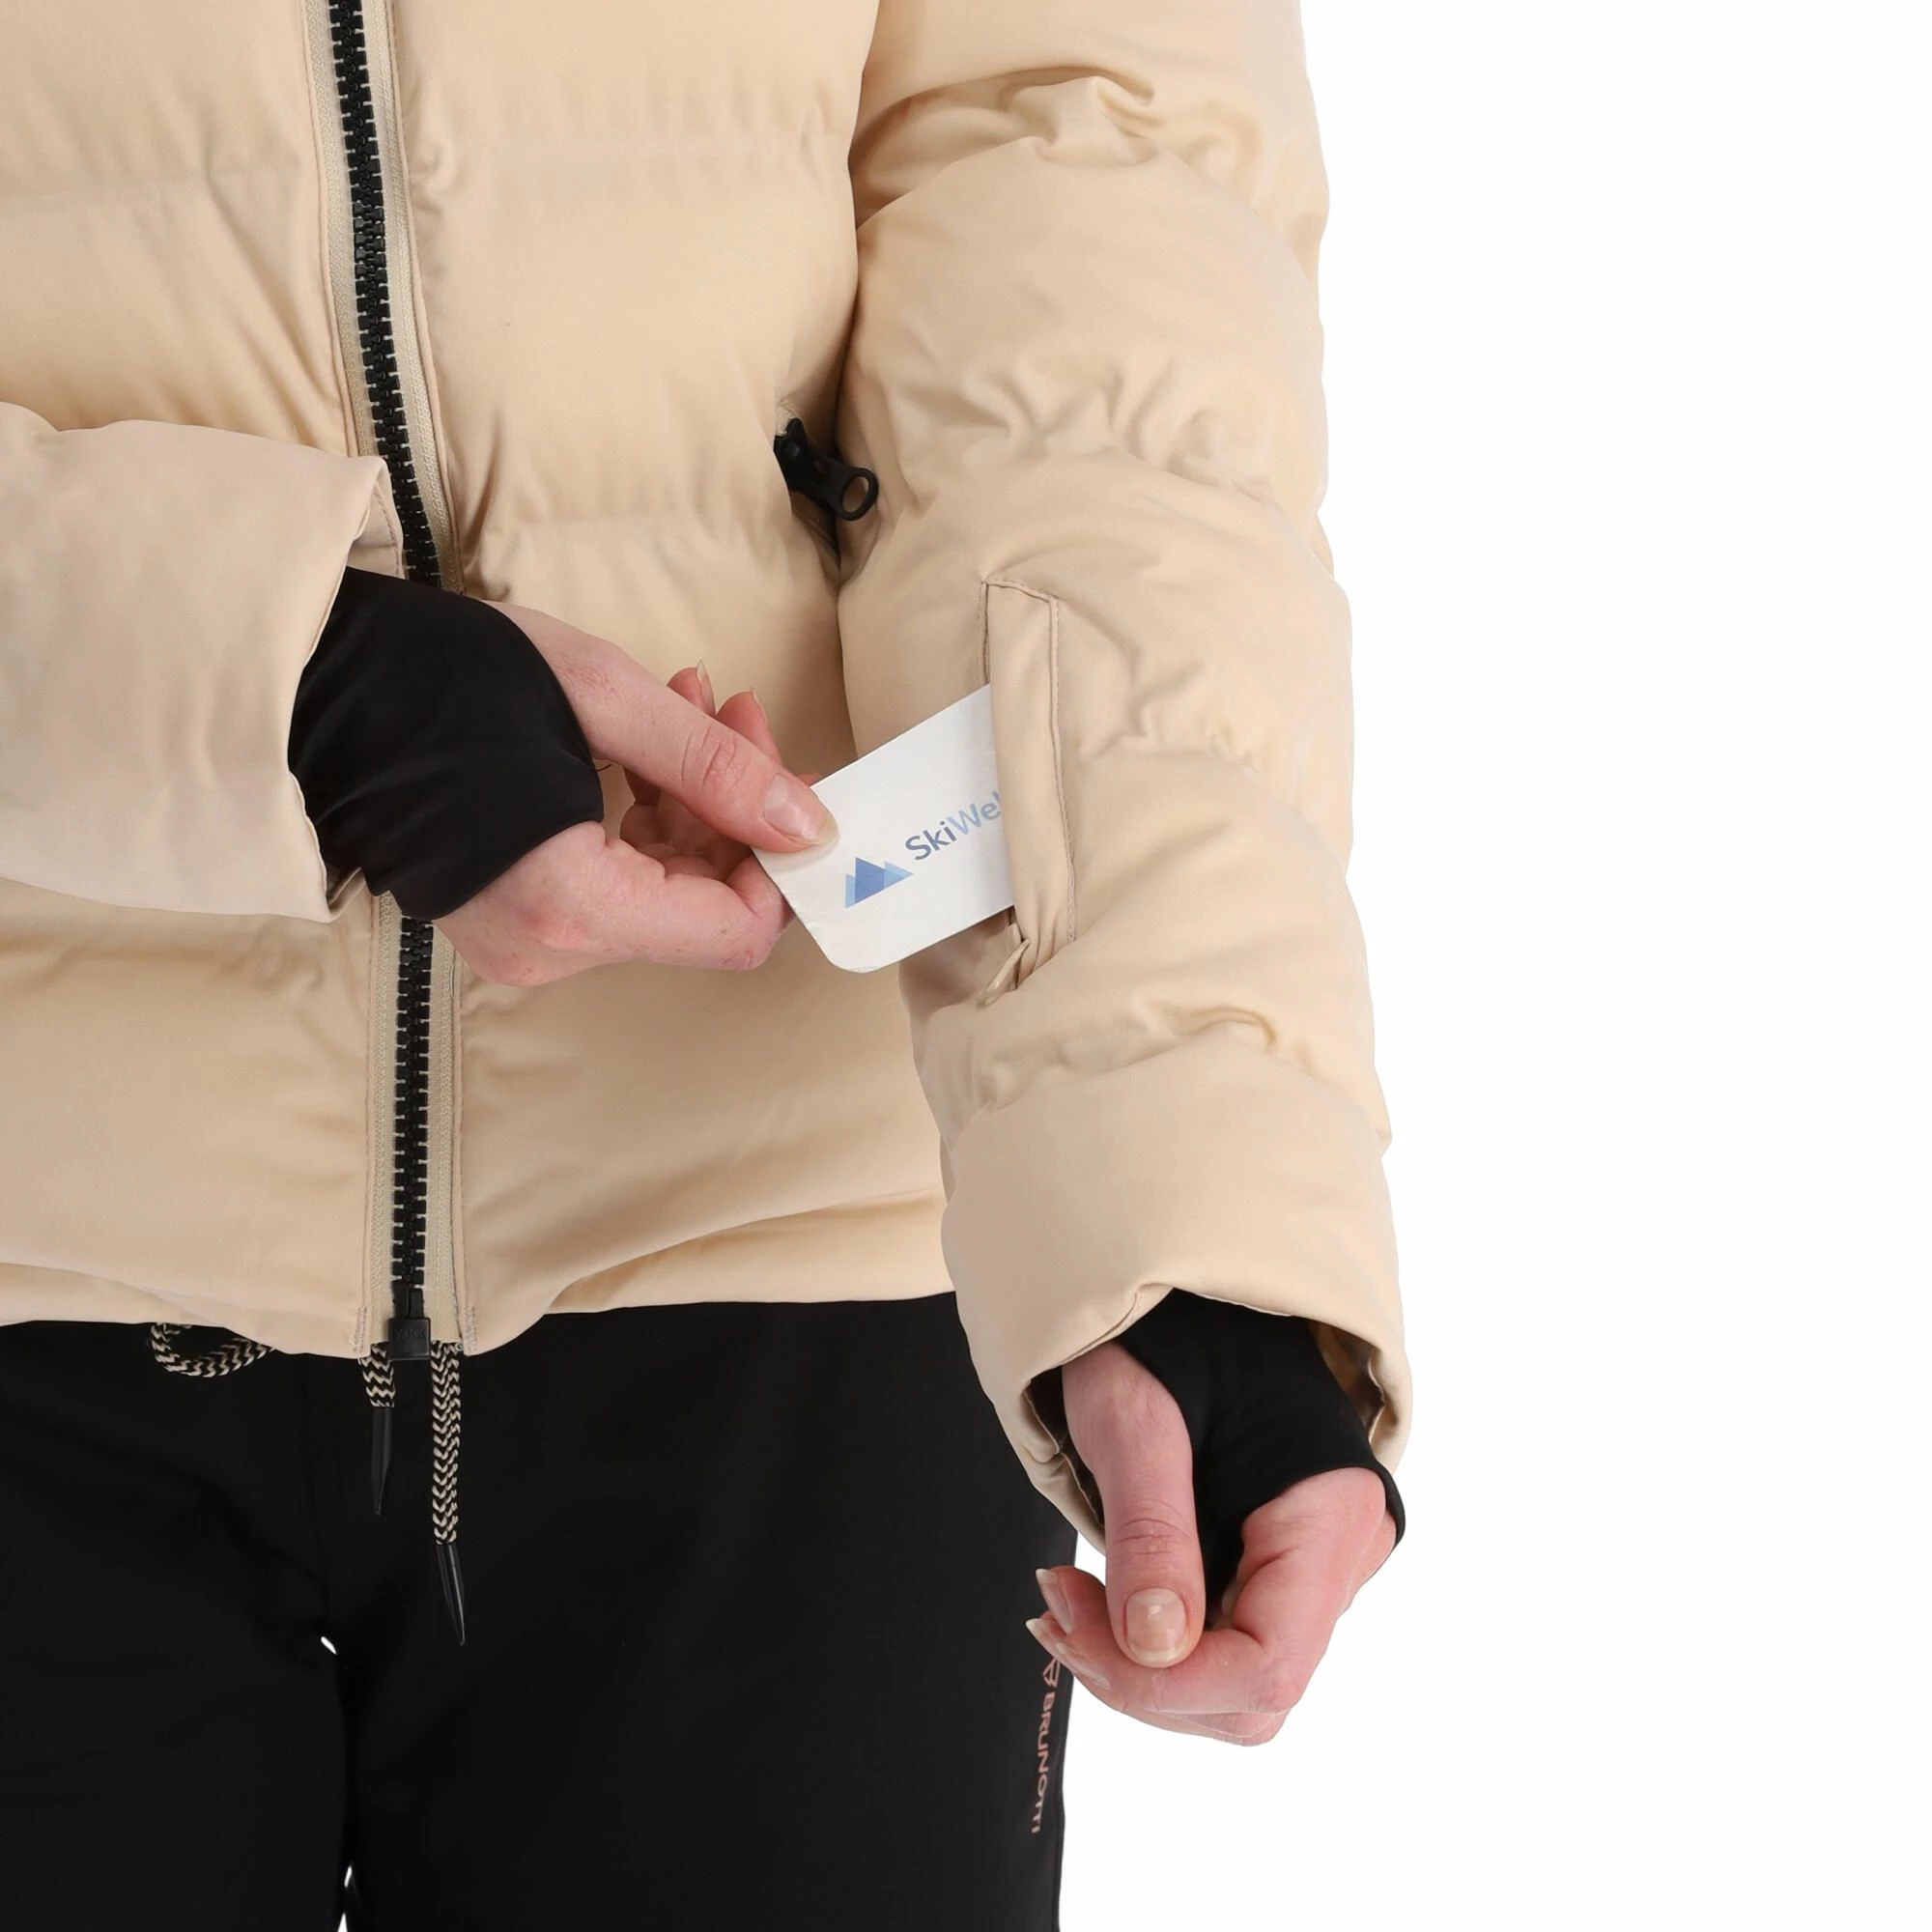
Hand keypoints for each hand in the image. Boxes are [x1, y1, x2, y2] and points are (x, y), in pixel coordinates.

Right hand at [436, 598, 834, 985]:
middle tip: (738, 711)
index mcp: (571, 903)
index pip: (735, 932)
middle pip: (705, 910)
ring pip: (668, 895)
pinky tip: (651, 744)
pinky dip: (650, 820)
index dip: (782, 861)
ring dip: (697, 802)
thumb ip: (713, 765)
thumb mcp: (599, 695)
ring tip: (691, 703)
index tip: (790, 778)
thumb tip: (808, 824)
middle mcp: (551, 948)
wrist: (316, 691)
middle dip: (741, 811)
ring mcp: (530, 943)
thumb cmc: (442, 678)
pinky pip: (620, 887)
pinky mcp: (519, 921)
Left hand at [1029, 1339, 1396, 1744]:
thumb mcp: (1135, 1418)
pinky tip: (1092, 1602)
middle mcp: (1340, 1557)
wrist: (1181, 1299)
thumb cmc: (1159, 1335)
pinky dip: (1149, 1647)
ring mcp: (1310, 1572)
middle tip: (1054, 1606)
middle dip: (1143, 1678)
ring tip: (1063, 1598)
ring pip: (1234, 1688)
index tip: (1075, 1625)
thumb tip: (1156, 1649)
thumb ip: (1151, 1530)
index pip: (1270, 1663)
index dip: (1171, 1680)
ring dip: (1137, 1670)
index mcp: (1331, 1513)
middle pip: (1253, 1691)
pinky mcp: (1271, 1574)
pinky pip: (1221, 1650)